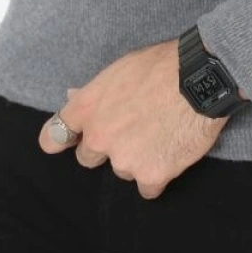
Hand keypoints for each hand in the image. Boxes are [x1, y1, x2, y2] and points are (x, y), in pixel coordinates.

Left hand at [38, 38, 229, 199]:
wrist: (198, 79)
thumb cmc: (160, 65)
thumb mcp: (119, 70)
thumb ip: (95, 92)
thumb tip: (73, 98)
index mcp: (87, 108)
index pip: (53, 136)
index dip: (60, 140)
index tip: (66, 141)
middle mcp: (99, 138)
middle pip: (88, 157)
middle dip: (105, 148)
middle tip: (131, 131)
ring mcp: (124, 160)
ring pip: (122, 170)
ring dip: (136, 159)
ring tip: (159, 135)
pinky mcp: (151, 176)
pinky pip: (148, 188)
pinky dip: (158, 175)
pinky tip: (170, 154)